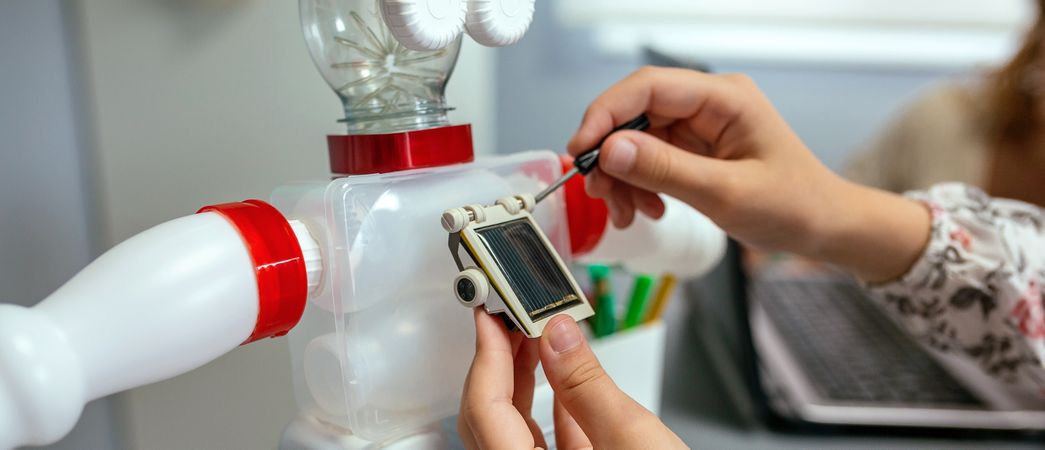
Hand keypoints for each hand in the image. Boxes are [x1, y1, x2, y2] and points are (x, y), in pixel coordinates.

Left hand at [459, 312, 686, 448]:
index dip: (486, 356)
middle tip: (507, 317)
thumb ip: (587, 384)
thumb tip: (558, 335)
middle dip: (500, 363)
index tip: (487, 317)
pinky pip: (548, 445)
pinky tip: (564, 379)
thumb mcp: (633, 438)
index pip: (486, 409)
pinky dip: (553, 408)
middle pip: (492, 420)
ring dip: (524, 380)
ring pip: (516, 431)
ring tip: (534, 336)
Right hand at [568, 67, 929, 281]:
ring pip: (635, 139)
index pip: (647, 87)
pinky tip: (645, 210)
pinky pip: (649, 159)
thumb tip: (610, 149)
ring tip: (626, 213)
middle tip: (598, 191)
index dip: (606, 114)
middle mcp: (708, 105)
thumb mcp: (725, 193)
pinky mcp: (694, 150)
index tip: (581, 150)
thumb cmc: (794, 205)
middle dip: (610, 154)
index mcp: (724, 97)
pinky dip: (637, 185)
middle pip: (634, 113)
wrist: (824, 228)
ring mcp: (699, 127)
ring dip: (621, 176)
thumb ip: (665, 169)